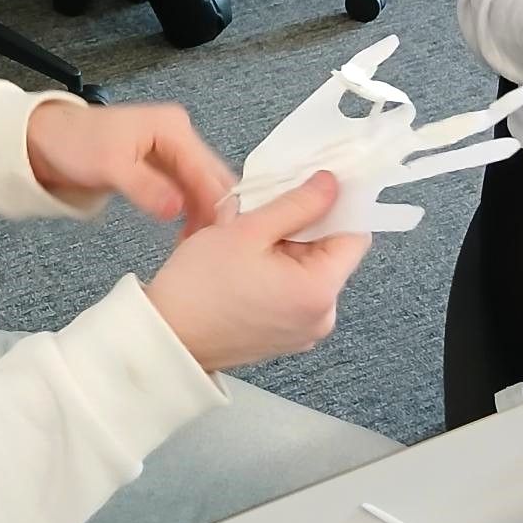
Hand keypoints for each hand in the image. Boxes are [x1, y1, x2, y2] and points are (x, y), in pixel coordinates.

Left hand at [26, 99, 234, 232]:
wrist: (51, 139)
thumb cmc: (76, 142)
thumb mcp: (110, 166)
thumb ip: (146, 187)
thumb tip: (177, 208)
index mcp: (172, 127)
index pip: (207, 170)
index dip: (216, 204)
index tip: (220, 235)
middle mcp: (179, 135)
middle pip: (212, 177)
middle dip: (215, 211)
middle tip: (213, 246)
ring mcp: (173, 151)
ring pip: (203, 187)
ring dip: (204, 214)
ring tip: (197, 244)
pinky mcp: (164, 166)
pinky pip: (188, 190)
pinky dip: (191, 212)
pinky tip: (187, 233)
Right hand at [144, 171, 370, 373]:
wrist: (166, 337)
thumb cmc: (199, 287)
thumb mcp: (248, 230)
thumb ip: (297, 203)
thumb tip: (330, 184)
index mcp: (320, 291)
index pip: (355, 235)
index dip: (338, 205)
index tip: (315, 185)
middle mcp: (321, 316)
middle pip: (330, 253)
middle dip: (302, 225)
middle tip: (263, 210)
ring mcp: (303, 331)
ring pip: (309, 270)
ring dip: (286, 246)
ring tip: (246, 238)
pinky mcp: (285, 336)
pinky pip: (293, 292)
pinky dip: (277, 271)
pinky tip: (244, 262)